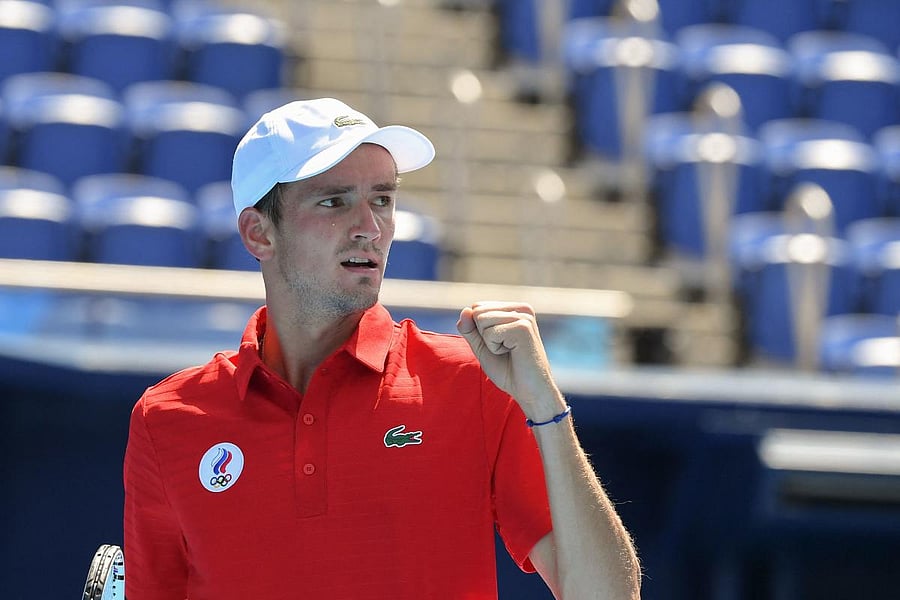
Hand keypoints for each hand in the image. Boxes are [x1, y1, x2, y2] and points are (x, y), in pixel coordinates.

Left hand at [457, 302, 564, 420]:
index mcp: (514, 309)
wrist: (531, 391)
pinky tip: (513, 353)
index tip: (499, 344)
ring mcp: (524, 317)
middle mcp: (521, 308)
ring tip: (509, 351)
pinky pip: (489, 333)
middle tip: (504, 350)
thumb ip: (470, 329)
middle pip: (477, 311)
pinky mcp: (523, 327)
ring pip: (481, 320)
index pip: (476, 307)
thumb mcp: (482, 347)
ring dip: (489, 342)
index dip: (479, 331)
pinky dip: (495, 348)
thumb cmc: (508, 371)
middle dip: (482, 335)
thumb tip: (465, 310)